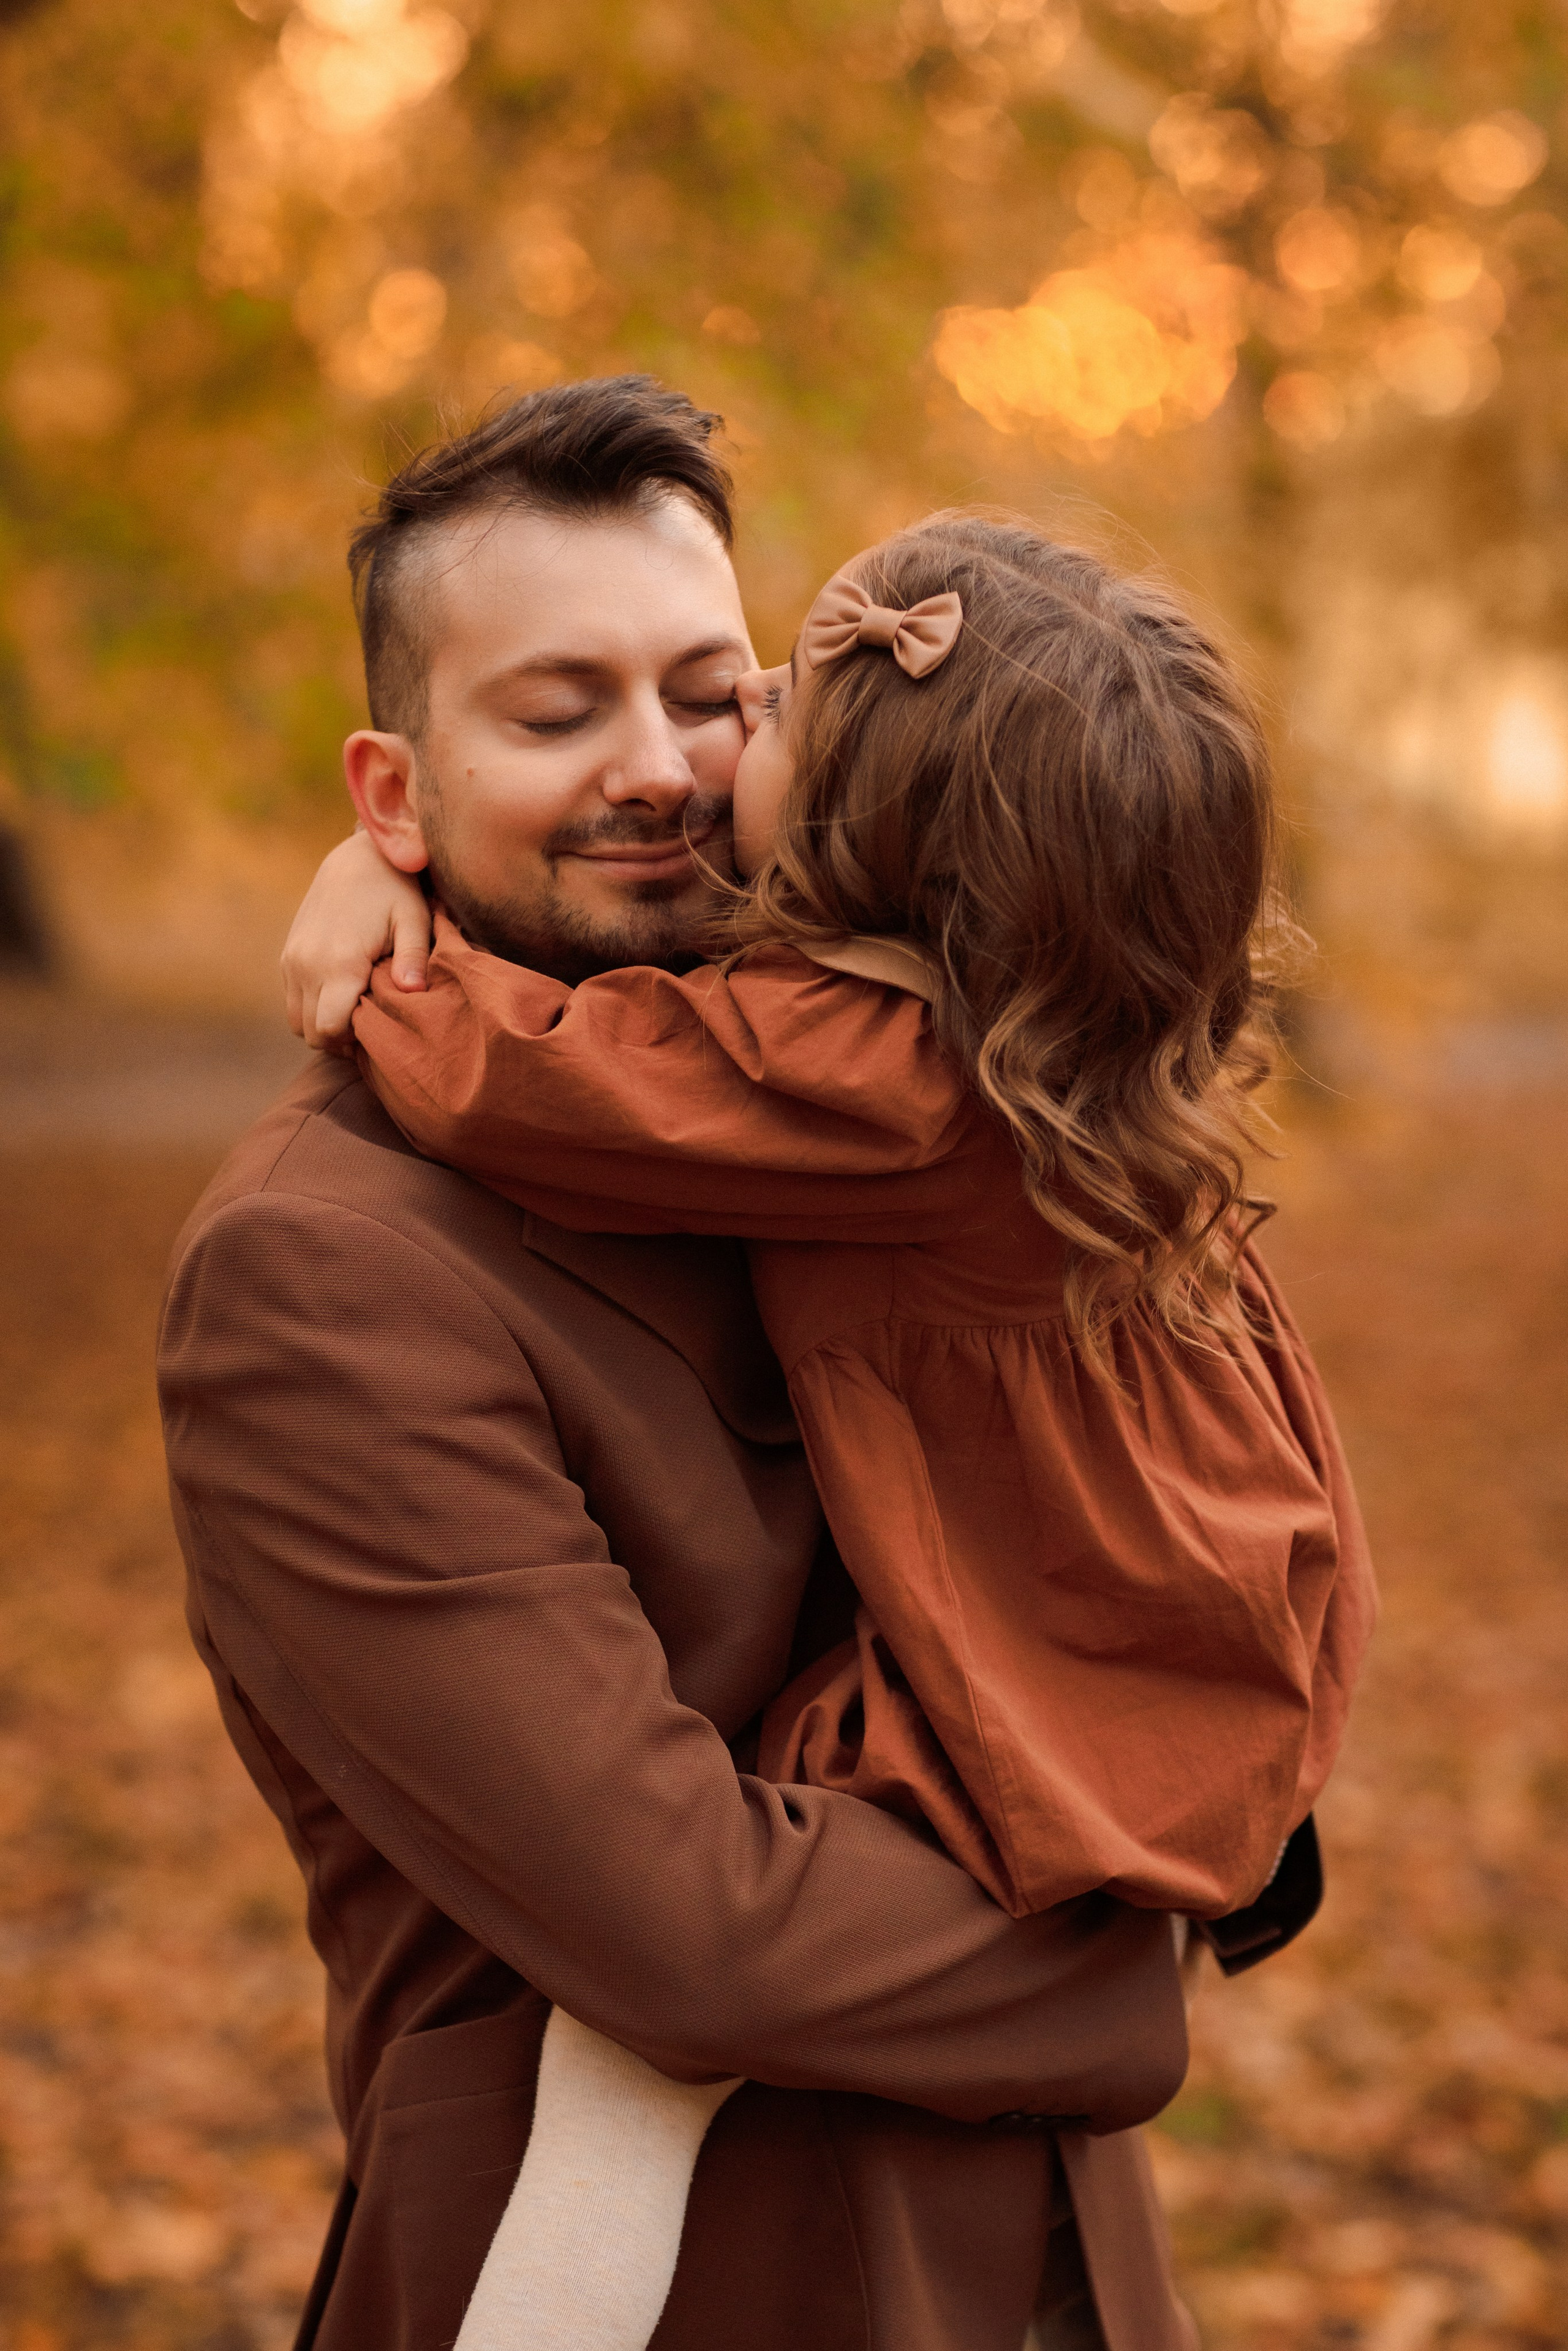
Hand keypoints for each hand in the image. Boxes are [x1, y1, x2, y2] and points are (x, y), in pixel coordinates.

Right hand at [282, 829, 432, 1051]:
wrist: (357, 859)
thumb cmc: (395, 890)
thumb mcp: (413, 919)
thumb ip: (414, 957)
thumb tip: (414, 991)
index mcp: (339, 963)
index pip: (330, 1030)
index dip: (353, 1041)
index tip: (379, 1030)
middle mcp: (307, 965)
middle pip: (312, 1033)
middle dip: (339, 1039)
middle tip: (371, 1026)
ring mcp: (292, 960)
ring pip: (297, 1021)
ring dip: (323, 1024)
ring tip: (357, 1011)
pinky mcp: (287, 955)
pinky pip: (292, 1000)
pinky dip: (312, 1007)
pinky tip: (342, 994)